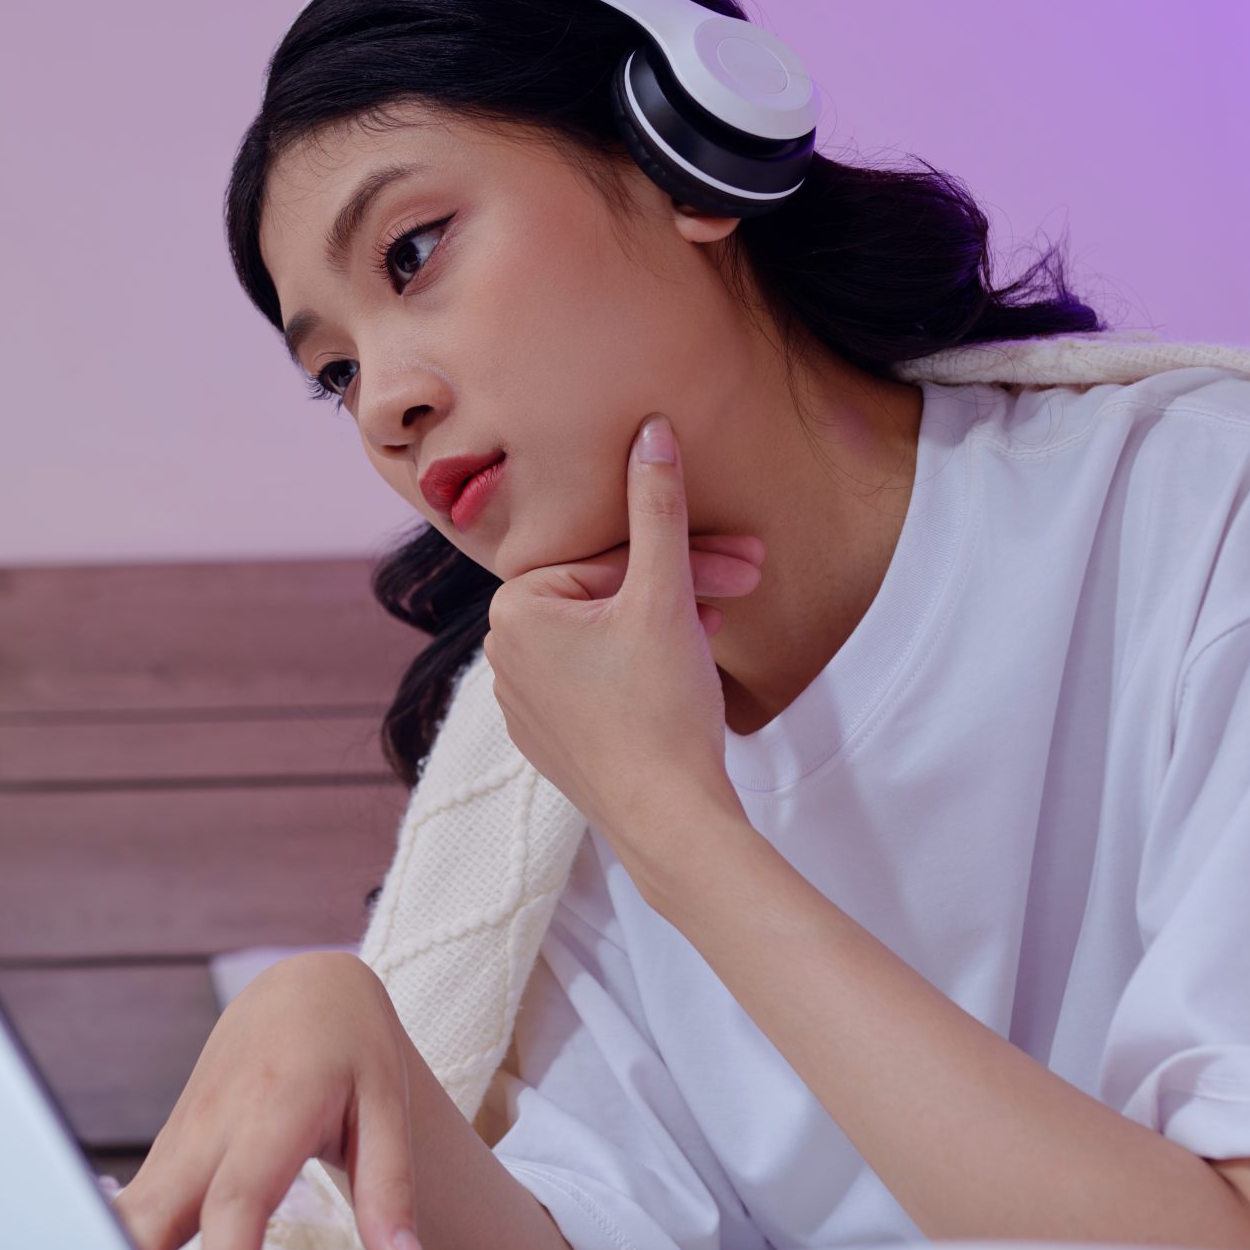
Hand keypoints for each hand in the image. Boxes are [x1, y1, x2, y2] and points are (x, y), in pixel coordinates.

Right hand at [109, 952, 430, 1249]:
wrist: (303, 986)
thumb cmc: (347, 1043)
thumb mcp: (388, 1105)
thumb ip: (391, 1192)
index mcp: (270, 1110)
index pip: (238, 1202)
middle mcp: (212, 1125)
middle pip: (155, 1210)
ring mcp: (182, 1136)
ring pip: (131, 1209)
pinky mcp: (170, 1150)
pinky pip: (133, 1206)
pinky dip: (116, 1249)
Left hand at [483, 413, 755, 863]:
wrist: (668, 820)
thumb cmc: (662, 708)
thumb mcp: (665, 594)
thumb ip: (656, 507)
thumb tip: (650, 429)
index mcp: (513, 609)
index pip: (608, 556)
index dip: (682, 551)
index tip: (740, 556)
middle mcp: (502, 653)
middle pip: (606, 594)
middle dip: (681, 584)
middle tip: (747, 581)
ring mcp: (522, 699)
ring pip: (605, 634)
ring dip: (667, 620)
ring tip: (720, 630)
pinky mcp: (548, 736)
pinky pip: (595, 677)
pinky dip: (640, 663)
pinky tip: (685, 669)